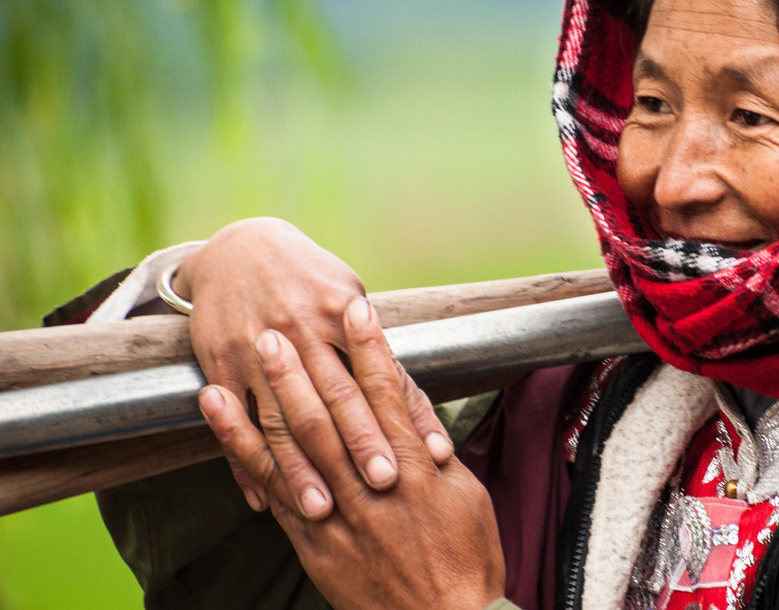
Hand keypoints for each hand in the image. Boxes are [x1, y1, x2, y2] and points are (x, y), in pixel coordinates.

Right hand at [176, 217, 453, 517]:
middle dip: (357, 445)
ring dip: (300, 469)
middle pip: (331, 399)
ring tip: (322, 510)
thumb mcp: (348, 295)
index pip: (375, 374)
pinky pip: (235, 420)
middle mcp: (298, 329)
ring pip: (280, 419)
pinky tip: (263, 499)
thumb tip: (410, 400)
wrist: (239, 248)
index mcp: (338, 311)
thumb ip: (375, 348)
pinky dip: (246, 462)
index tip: (422, 457)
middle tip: (382, 488)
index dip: (398, 416)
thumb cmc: (310, 279)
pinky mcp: (218, 363)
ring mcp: (253, 347)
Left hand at [199, 298, 504, 609]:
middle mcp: (372, 484)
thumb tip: (412, 408)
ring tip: (255, 350)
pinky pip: (270, 486)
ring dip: (272, 391)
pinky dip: (243, 446)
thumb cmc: (466, 559)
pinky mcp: (311, 540)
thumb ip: (434, 450)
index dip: (370, 347)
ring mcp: (338, 513)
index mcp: (416, 469)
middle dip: (308, 361)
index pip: (389, 393)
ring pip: (295, 441)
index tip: (356, 307)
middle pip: (333, 410)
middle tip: (286, 321)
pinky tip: (222, 414)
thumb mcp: (466, 495)